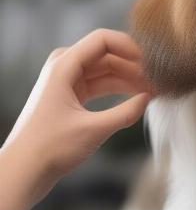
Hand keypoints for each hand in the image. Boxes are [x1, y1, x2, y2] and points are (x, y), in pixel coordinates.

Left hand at [2, 29, 152, 203]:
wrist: (24, 170)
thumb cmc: (51, 148)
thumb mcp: (94, 130)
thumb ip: (126, 113)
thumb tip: (149, 98)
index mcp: (63, 66)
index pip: (102, 40)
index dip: (130, 47)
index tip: (151, 63)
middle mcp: (64, 68)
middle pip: (107, 55)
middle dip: (133, 65)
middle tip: (158, 81)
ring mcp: (67, 82)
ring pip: (106, 70)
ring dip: (129, 78)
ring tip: (153, 91)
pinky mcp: (70, 97)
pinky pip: (100, 85)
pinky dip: (119, 89)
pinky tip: (137, 98)